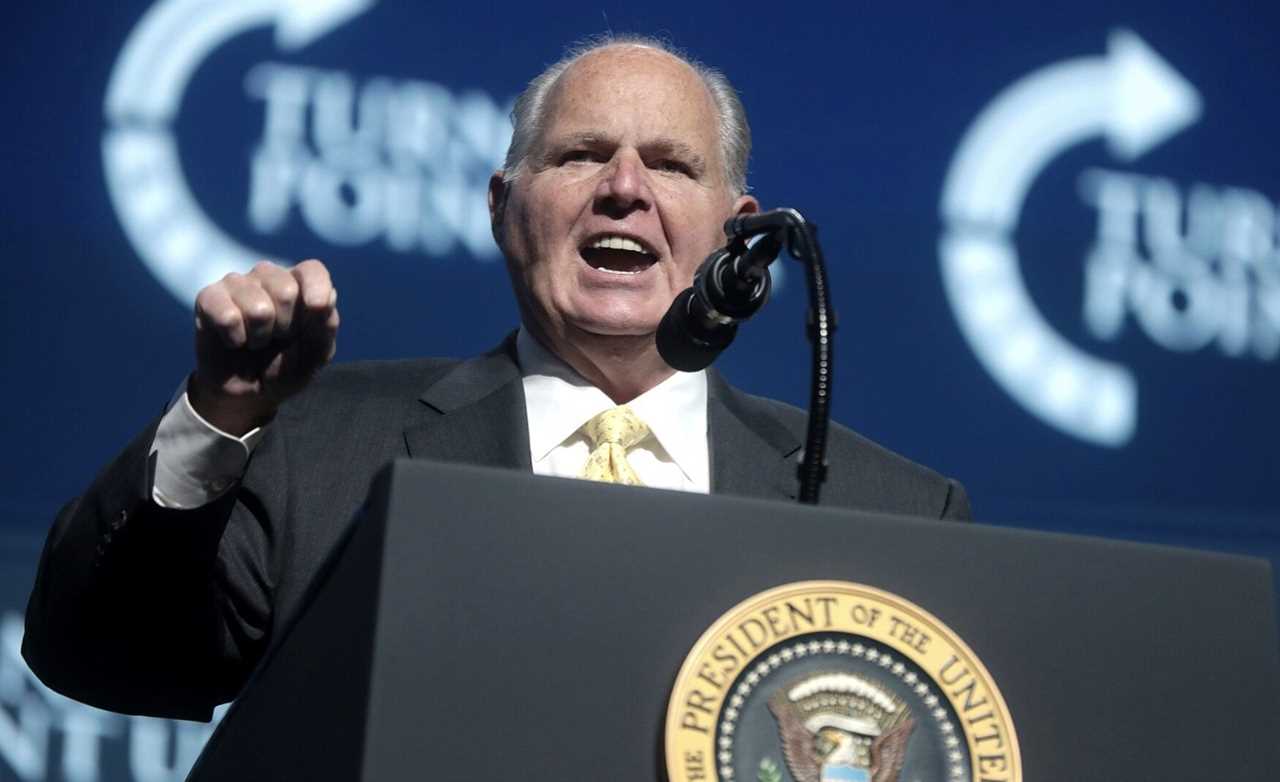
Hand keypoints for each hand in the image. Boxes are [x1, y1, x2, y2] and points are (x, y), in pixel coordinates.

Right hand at [189, 260, 338, 434]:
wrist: (248, 393)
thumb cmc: (285, 368)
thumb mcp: (315, 355)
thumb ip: (325, 327)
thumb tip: (327, 297)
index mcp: (299, 285)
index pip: (311, 270)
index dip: (316, 288)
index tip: (317, 309)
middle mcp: (268, 277)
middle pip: (286, 291)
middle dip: (286, 328)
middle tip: (278, 339)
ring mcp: (237, 283)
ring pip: (258, 308)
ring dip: (260, 338)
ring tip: (256, 342)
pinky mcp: (209, 297)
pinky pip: (228, 316)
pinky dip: (235, 339)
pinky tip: (234, 341)